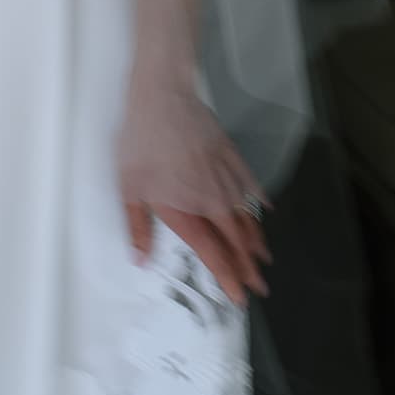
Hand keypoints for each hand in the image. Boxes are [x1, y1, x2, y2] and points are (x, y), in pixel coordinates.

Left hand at [118, 83, 270, 305]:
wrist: (163, 98)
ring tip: (263, 257)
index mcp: (187, 211)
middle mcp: (212, 200)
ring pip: (246, 216)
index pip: (212, 254)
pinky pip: (250, 184)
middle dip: (248, 267)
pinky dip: (259, 200)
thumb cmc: (141, 141)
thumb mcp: (129, 187)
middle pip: (235, 240)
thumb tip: (140, 259)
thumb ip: (137, 227)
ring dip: (255, 239)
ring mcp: (225, 177)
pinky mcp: (230, 156)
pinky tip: (266, 208)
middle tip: (259, 286)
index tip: (239, 296)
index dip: (227, 277)